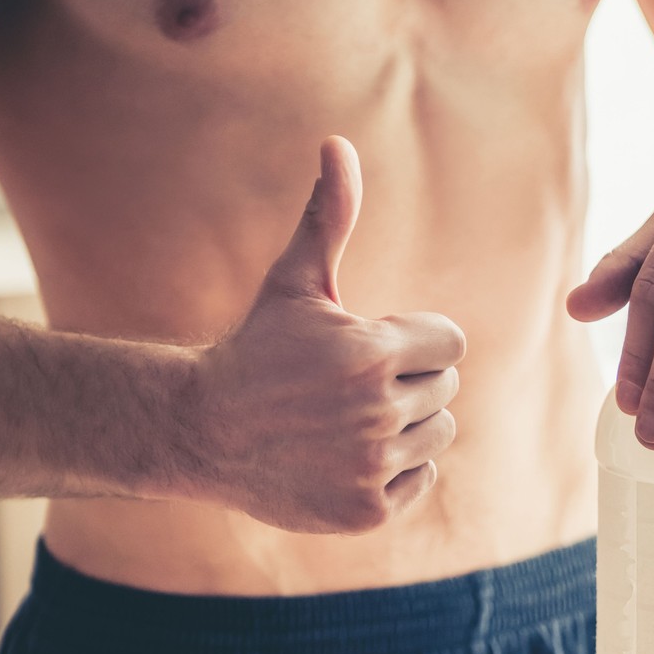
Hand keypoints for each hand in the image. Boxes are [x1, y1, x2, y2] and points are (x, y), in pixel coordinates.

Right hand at [190, 136, 465, 532]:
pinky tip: (347, 455)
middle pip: (443, 389)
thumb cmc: (258, 348)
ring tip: (348, 419)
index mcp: (369, 353)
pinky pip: (421, 478)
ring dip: (405, 425)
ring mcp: (372, 465)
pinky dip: (394, 469)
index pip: (449, 343)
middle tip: (348, 387)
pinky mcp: (367, 510)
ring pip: (437, 435)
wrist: (204, 431)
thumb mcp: (295, 282)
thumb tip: (337, 143)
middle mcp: (376, 412)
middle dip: (406, 381)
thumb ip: (330, 216)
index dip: (415, 340)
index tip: (372, 346)